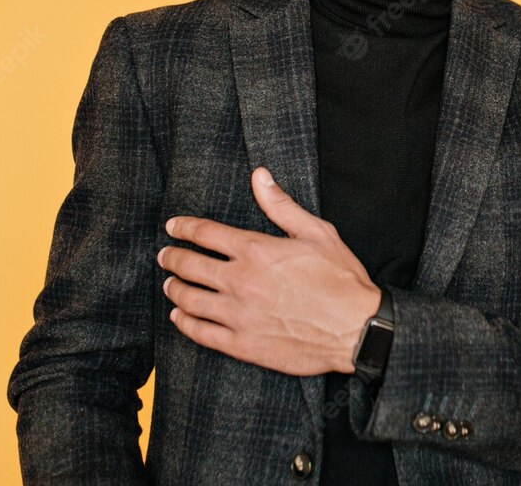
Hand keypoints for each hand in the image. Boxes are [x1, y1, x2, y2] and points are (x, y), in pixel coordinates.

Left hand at [158, 165, 381, 375]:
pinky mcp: (242, 344)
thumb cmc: (340, 278)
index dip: (184, 228)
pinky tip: (180, 316)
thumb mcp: (316, 232)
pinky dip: (184, 323)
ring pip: (190, 300)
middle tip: (164, 255)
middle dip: (172, 258)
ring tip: (169, 284)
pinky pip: (201, 333)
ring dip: (174, 289)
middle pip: (190, 266)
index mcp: (256, 250)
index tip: (173, 227)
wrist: (356, 329)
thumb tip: (259, 176)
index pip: (206, 233)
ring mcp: (238, 315)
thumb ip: (281, 205)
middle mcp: (240, 281)